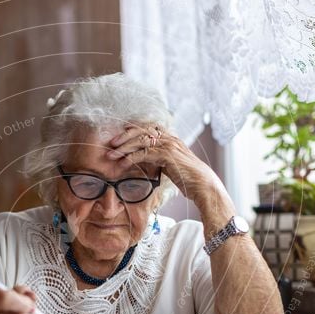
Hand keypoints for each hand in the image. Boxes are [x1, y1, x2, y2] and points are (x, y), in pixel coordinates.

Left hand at [106, 124, 221, 201]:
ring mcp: (169, 145)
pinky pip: (144, 153)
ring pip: (141, 141)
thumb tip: (146, 160)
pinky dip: (131, 158)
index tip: (120, 134)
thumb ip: (160, 159)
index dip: (133, 129)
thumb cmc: (188, 178)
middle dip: (124, 136)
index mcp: (171, 138)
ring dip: (124, 147)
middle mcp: (170, 138)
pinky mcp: (167, 155)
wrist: (203, 185)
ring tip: (111, 155)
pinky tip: (122, 164)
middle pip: (142, 130)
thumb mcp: (172, 165)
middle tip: (111, 143)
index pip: (148, 128)